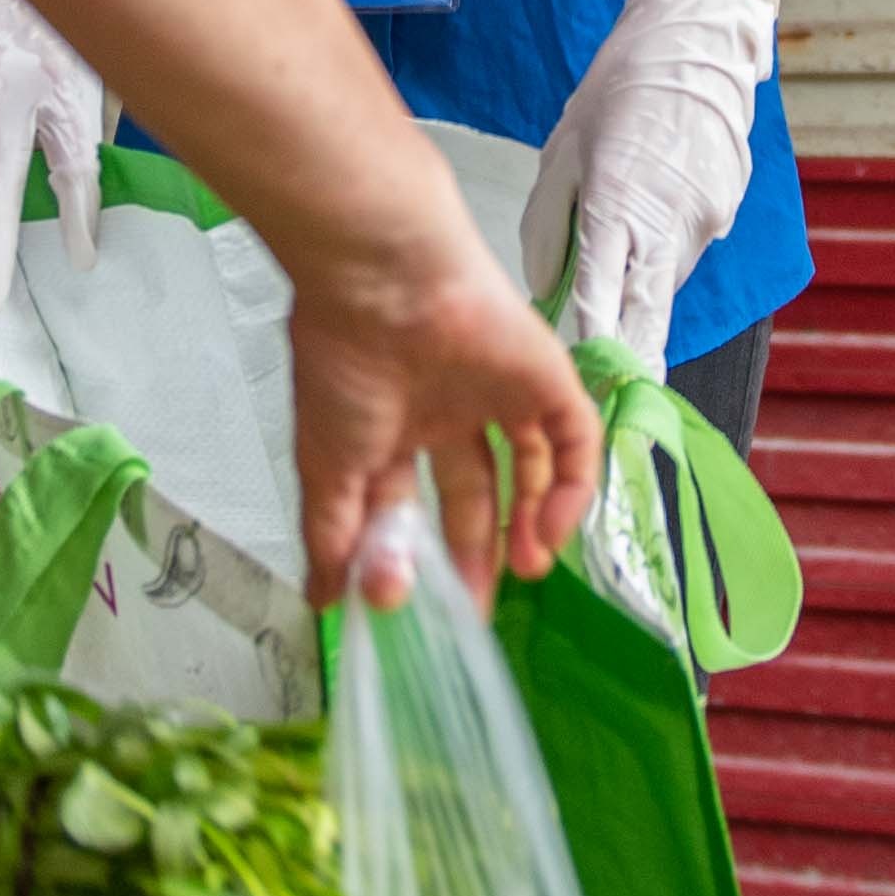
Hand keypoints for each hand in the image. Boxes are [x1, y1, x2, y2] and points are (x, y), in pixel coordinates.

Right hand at [285, 215, 602, 608]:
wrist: (387, 285)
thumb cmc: (346, 365)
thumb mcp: (327, 467)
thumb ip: (330, 537)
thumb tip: (323, 602)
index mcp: (390, 425)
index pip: (407, 502)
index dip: (412, 553)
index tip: (411, 604)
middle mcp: (447, 409)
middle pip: (473, 492)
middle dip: (475, 552)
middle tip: (475, 609)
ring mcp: (500, 393)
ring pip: (529, 468)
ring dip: (530, 525)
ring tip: (524, 573)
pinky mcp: (547, 380)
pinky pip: (572, 443)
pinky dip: (568, 494)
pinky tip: (548, 537)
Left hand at [521, 0, 781, 356]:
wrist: (696, 39)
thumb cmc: (619, 88)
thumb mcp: (563, 150)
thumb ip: (550, 225)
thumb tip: (545, 288)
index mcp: (615, 201)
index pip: (602, 294)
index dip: (595, 346)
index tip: (587, 386)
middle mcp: (665, 217)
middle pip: (648, 312)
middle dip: (635, 361)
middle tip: (624, 405)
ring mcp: (704, 216)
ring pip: (665, 281)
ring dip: (643, 293)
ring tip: (619, 279)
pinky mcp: (725, 209)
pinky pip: (686, 248)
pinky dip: (666, 250)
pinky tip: (655, 214)